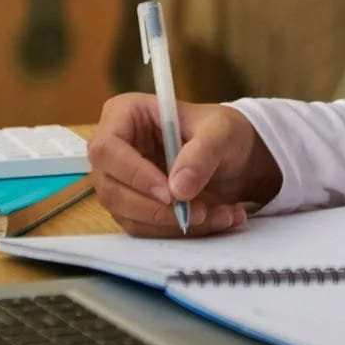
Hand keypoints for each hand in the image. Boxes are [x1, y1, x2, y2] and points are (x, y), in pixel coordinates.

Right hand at [89, 94, 281, 237]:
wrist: (236, 157)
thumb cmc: (223, 131)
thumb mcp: (223, 130)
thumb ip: (203, 153)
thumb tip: (178, 189)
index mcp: (125, 114)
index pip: (108, 148)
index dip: (133, 174)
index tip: (169, 193)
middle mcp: (114, 150)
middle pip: (111, 189)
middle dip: (155, 208)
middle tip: (198, 212)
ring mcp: (120, 182)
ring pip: (128, 215)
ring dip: (172, 223)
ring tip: (218, 214)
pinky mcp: (132, 207)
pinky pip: (145, 229)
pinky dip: (178, 230)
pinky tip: (214, 219)